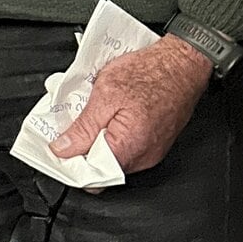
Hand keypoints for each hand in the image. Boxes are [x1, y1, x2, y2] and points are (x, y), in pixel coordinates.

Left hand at [50, 35, 213, 176]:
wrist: (184, 63)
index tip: (58, 149)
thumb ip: (83, 127)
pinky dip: (113, 136)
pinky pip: (127, 148)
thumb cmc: (152, 72)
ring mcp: (151, 152)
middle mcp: (143, 157)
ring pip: (113, 158)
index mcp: (128, 148)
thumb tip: (63, 149)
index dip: (71, 165)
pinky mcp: (155, 143)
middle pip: (102, 169)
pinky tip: (107, 116)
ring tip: (91, 117)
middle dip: (82, 151)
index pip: (92, 178)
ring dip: (97, 142)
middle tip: (71, 128)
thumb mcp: (105, 93)